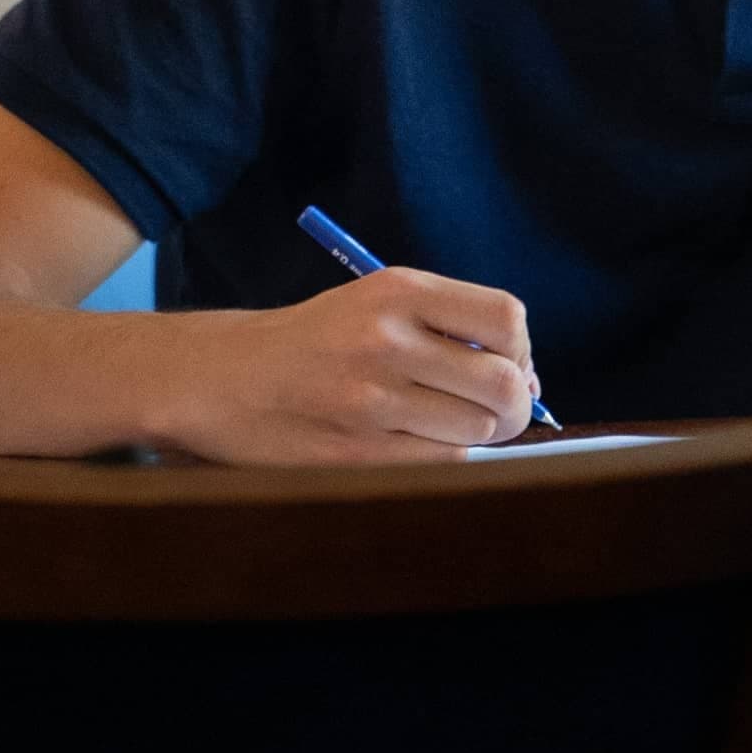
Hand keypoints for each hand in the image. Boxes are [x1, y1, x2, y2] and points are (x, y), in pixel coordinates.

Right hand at [162, 267, 538, 463]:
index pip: (505, 316)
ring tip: (448, 425)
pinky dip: (444, 457)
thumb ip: (447, 326)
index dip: (521, 349)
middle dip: (513, 404)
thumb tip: (527, 382)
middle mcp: (387, 338)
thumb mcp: (376, 303)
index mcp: (398, 290)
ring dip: (477, 434)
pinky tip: (418, 443)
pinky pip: (438, 462)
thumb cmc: (316, 340)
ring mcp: (370, 399)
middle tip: (494, 410)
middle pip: (501, 381)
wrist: (224, 377)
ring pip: (476, 429)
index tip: (509, 364)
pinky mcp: (356, 452)